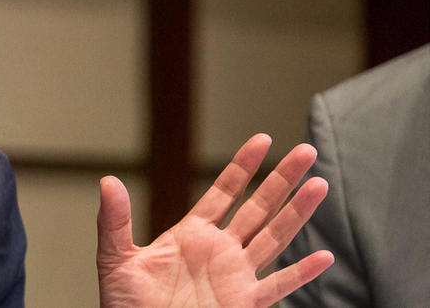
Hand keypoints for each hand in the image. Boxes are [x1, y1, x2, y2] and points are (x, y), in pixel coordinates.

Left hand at [97, 134, 332, 307]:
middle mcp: (219, 252)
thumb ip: (115, 221)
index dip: (243, 166)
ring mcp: (235, 278)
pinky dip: (301, 274)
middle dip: (282, 180)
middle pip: (258, 208)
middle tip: (306, 151)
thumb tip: (107, 182)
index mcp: (192, 235)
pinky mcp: (243, 304)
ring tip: (319, 186)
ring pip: (274, 238)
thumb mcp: (116, 259)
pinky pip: (277, 287)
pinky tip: (323, 257)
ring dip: (297, 213)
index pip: (224, 192)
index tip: (263, 139)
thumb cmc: (127, 306)